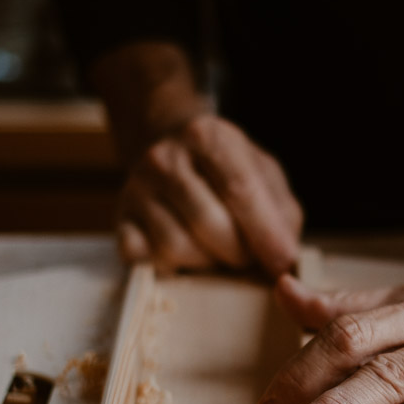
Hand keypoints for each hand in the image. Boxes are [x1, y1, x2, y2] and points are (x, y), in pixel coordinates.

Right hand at [117, 111, 302, 276]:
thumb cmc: (224, 169)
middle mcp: (164, 158)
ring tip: (215, 253)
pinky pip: (145, 259)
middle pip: (207, 223)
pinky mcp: (119, 220)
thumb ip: (280, 212)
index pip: (240, 190)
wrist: (167, 148)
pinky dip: (169, 267)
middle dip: (236, 252)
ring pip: (174, 247)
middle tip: (246, 256)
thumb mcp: (261, 173)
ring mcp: (136, 189)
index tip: (281, 265)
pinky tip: (183, 255)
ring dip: (204, 262)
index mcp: (207, 136)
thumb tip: (284, 260)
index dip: (264, 233)